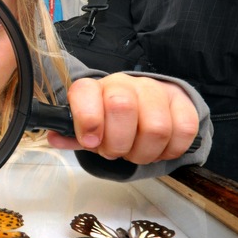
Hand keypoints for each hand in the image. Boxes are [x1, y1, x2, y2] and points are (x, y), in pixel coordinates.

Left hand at [47, 74, 198, 164]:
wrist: (145, 103)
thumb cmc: (110, 120)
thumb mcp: (86, 127)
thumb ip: (71, 134)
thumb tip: (54, 137)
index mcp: (95, 88)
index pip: (86, 92)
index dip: (87, 119)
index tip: (90, 141)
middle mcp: (124, 84)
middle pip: (123, 108)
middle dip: (117, 143)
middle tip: (115, 152)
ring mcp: (155, 91)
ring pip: (156, 127)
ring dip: (144, 152)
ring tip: (136, 153)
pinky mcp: (182, 103)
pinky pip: (183, 131)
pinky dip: (170, 150)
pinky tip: (158, 149)